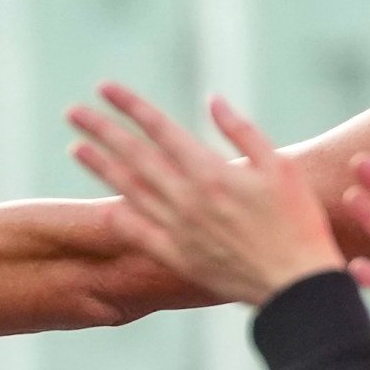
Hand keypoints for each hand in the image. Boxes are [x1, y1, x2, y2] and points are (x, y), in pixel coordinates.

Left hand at [66, 86, 339, 306]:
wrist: (293, 282)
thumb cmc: (297, 219)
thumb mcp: (278, 166)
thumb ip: (241, 131)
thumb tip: (211, 100)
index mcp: (211, 171)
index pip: (160, 129)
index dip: (130, 106)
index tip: (103, 88)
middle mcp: (186, 197)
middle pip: (135, 156)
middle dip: (102, 130)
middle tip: (72, 112)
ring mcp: (176, 228)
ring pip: (128, 191)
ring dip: (99, 167)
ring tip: (75, 147)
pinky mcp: (175, 256)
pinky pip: (137, 233)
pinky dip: (117, 217)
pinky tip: (101, 204)